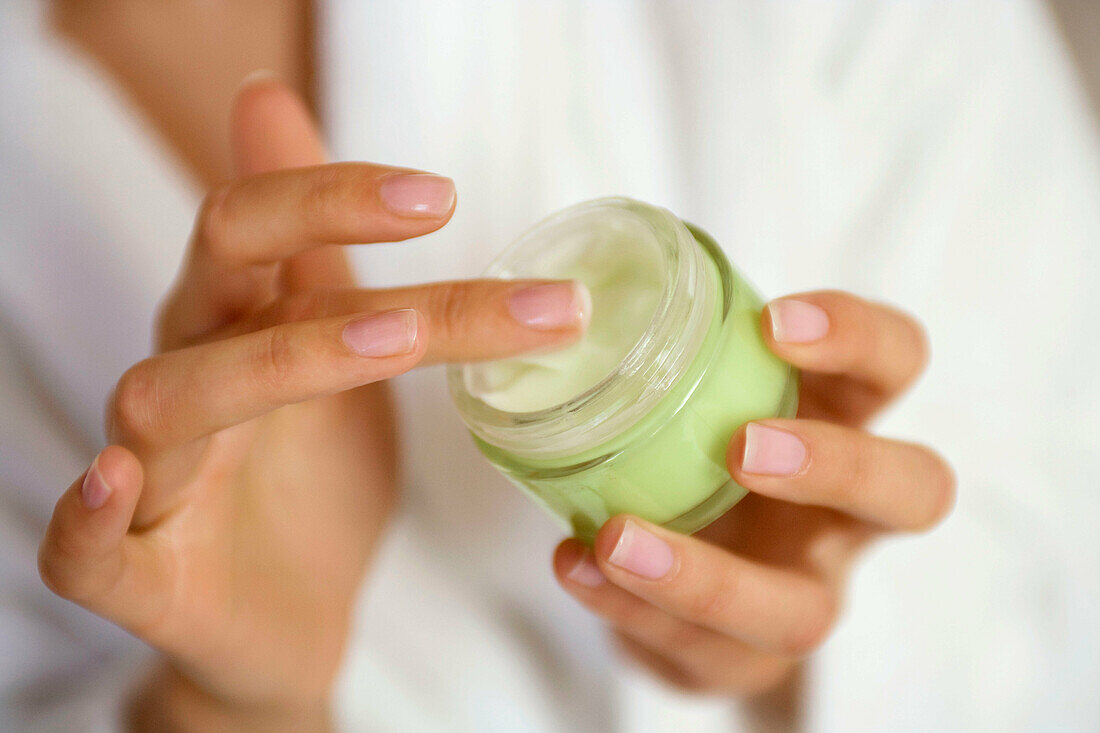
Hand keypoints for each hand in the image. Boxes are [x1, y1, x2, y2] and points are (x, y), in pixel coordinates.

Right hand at [37, 80, 587, 730]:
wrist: (298, 618)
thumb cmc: (315, 479)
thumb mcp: (341, 350)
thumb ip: (320, 248)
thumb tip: (269, 100)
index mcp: (237, 327)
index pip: (257, 225)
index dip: (336, 193)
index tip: (444, 194)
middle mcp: (190, 381)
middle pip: (220, 281)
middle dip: (324, 232)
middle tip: (436, 223)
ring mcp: (156, 477)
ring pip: (169, 399)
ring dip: (272, 364)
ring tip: (388, 341)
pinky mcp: (142, 577)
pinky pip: (80, 549)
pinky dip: (83, 516)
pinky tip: (114, 480)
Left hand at [553, 291, 954, 699]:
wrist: (686, 573)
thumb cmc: (697, 446)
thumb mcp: (697, 388)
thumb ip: (669, 353)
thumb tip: (568, 297)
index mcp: (843, 417)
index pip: (897, 361)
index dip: (857, 338)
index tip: (773, 321)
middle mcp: (848, 511)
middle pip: (914, 491)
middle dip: (838, 467)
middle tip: (744, 447)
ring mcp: (804, 590)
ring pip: (803, 612)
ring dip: (707, 580)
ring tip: (617, 540)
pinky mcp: (743, 657)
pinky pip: (699, 651)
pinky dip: (628, 608)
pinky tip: (573, 564)